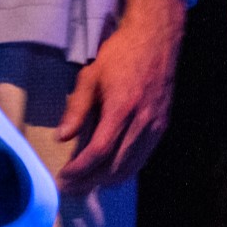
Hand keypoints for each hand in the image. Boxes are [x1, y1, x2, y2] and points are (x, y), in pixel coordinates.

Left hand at [57, 0, 187, 191]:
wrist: (157, 38)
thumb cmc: (121, 54)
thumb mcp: (91, 76)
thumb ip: (77, 108)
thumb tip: (63, 137)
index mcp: (121, 108)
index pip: (99, 151)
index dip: (80, 170)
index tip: (65, 177)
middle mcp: (142, 121)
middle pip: (116, 166)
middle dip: (91, 181)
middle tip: (71, 187)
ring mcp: (155, 126)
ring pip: (132, 167)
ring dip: (108, 180)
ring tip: (88, 184)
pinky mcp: (163, 126)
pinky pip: (144, 158)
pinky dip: (126, 170)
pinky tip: (111, 171)